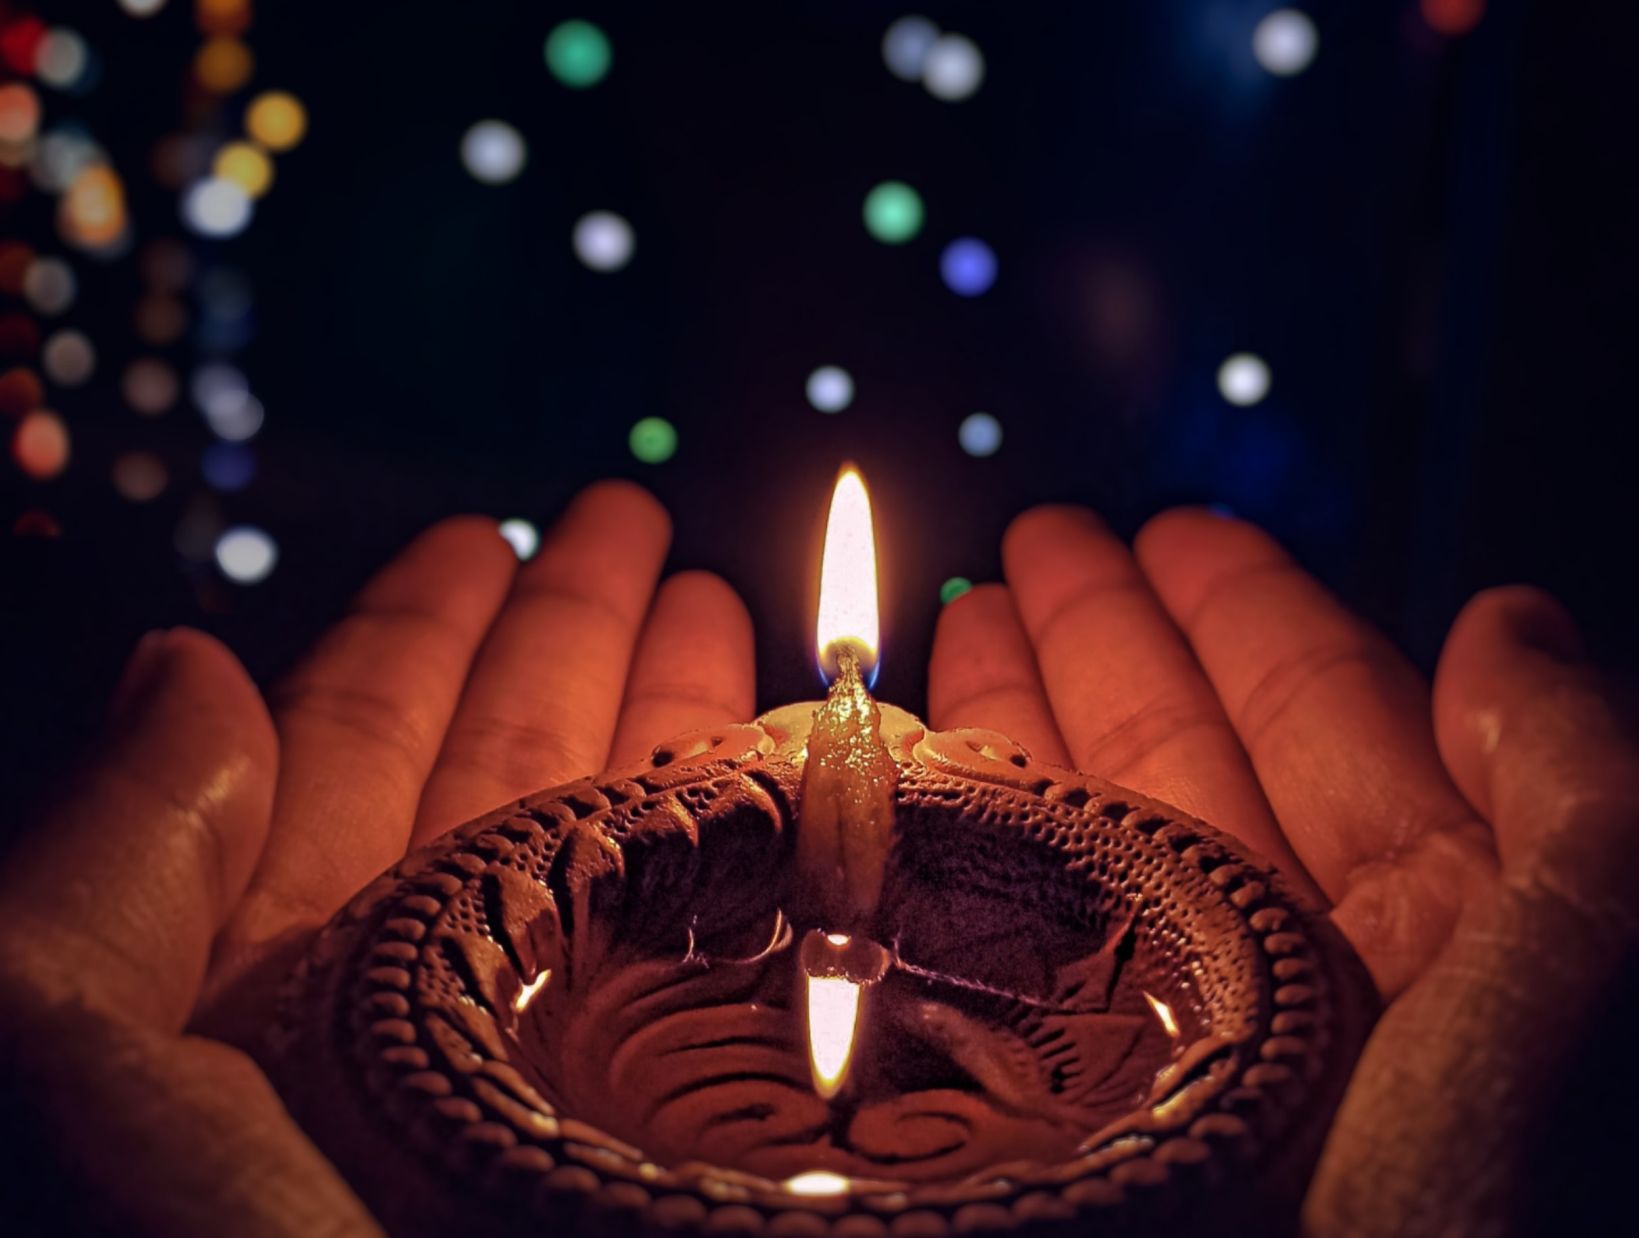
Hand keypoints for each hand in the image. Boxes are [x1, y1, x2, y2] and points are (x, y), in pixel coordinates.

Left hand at [0, 482, 755, 1236]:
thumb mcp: (68, 1075)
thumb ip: (110, 868)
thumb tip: (187, 660)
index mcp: (270, 998)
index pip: (353, 756)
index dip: (422, 632)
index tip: (492, 527)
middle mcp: (429, 1033)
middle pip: (515, 787)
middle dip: (578, 644)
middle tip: (645, 527)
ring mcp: (570, 1089)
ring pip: (638, 867)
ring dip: (686, 730)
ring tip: (739, 615)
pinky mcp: (687, 1140)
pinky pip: (740, 973)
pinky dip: (779, 868)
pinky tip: (819, 780)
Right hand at [927, 505, 1638, 1235]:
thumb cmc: (1532, 1200)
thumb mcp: (1607, 950)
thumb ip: (1574, 775)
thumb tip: (1504, 618)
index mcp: (1453, 924)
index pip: (1331, 719)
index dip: (1247, 614)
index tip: (1168, 529)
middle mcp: (1314, 977)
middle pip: (1192, 764)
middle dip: (1113, 643)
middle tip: (1032, 544)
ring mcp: (1195, 1046)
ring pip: (1096, 848)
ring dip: (1031, 728)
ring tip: (956, 628)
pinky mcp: (1095, 1113)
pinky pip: (1022, 954)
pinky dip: (970, 860)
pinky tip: (918, 783)